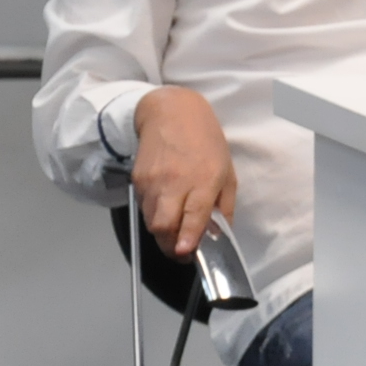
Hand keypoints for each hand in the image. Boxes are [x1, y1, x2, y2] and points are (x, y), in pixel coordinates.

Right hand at [132, 86, 236, 258]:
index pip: (193, 214)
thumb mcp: (227, 172)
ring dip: (162, 232)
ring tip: (174, 229)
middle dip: (170, 245)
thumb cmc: (205, 141)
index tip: (185, 251)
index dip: (187, 237)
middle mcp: (176, 182)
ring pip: (151, 221)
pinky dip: (154, 215)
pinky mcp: (138, 180)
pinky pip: (143, 208)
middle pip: (163, 226)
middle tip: (180, 250)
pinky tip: (165, 206)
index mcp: (204, 179)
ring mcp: (153, 181)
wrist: (171, 113)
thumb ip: (224, 206)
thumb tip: (220, 234)